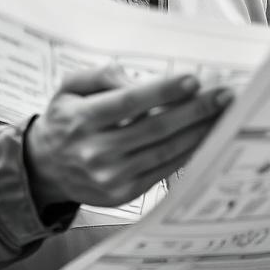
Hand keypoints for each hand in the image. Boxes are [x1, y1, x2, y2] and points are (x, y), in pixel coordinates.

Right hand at [25, 65, 233, 208]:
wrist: (45, 168)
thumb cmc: (65, 120)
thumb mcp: (69, 88)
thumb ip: (100, 76)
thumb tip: (136, 79)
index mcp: (81, 119)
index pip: (128, 103)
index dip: (163, 92)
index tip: (192, 80)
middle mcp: (96, 150)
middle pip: (155, 128)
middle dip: (194, 110)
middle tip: (224, 95)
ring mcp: (111, 176)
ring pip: (164, 151)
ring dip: (199, 132)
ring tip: (223, 115)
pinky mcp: (124, 193)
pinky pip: (164, 170)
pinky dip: (187, 152)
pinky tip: (205, 137)